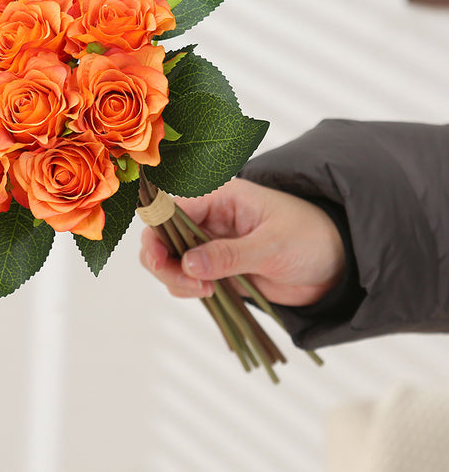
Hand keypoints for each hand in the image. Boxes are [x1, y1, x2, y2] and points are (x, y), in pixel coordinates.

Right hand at [139, 178, 345, 306]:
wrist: (335, 264)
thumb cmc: (311, 238)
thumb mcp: (273, 246)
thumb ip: (229, 255)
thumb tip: (187, 264)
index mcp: (219, 197)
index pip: (171, 208)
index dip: (157, 231)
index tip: (161, 260)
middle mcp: (207, 218)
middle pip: (161, 236)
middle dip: (164, 263)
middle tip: (193, 287)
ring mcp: (209, 244)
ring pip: (169, 259)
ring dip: (175, 280)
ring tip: (208, 292)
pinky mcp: (215, 268)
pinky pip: (185, 278)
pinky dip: (187, 289)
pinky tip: (210, 294)